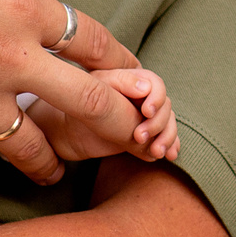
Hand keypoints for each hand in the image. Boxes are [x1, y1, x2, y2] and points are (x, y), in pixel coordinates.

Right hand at [0, 0, 147, 184]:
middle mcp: (8, 56)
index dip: (123, 65)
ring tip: (52, 170)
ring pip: (32, 148)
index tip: (134, 79)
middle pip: (89, 105)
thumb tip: (14, 3)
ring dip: (47, 162)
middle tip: (130, 142)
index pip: (96, 43)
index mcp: (23, 7)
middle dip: (119, 128)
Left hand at [20, 66, 180, 166]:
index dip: (156, 97)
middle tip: (140, 138)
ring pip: (168, 124)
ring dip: (167, 137)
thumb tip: (146, 88)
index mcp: (132, 80)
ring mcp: (146, 118)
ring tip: (156, 152)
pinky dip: (170, 146)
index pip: (155, 85)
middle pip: (165, 107)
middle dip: (159, 123)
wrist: (65, 131)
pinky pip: (164, 140)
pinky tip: (169, 155)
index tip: (146, 112)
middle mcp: (143, 97)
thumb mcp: (93, 90)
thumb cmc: (75, 103)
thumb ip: (119, 85)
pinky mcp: (145, 138)